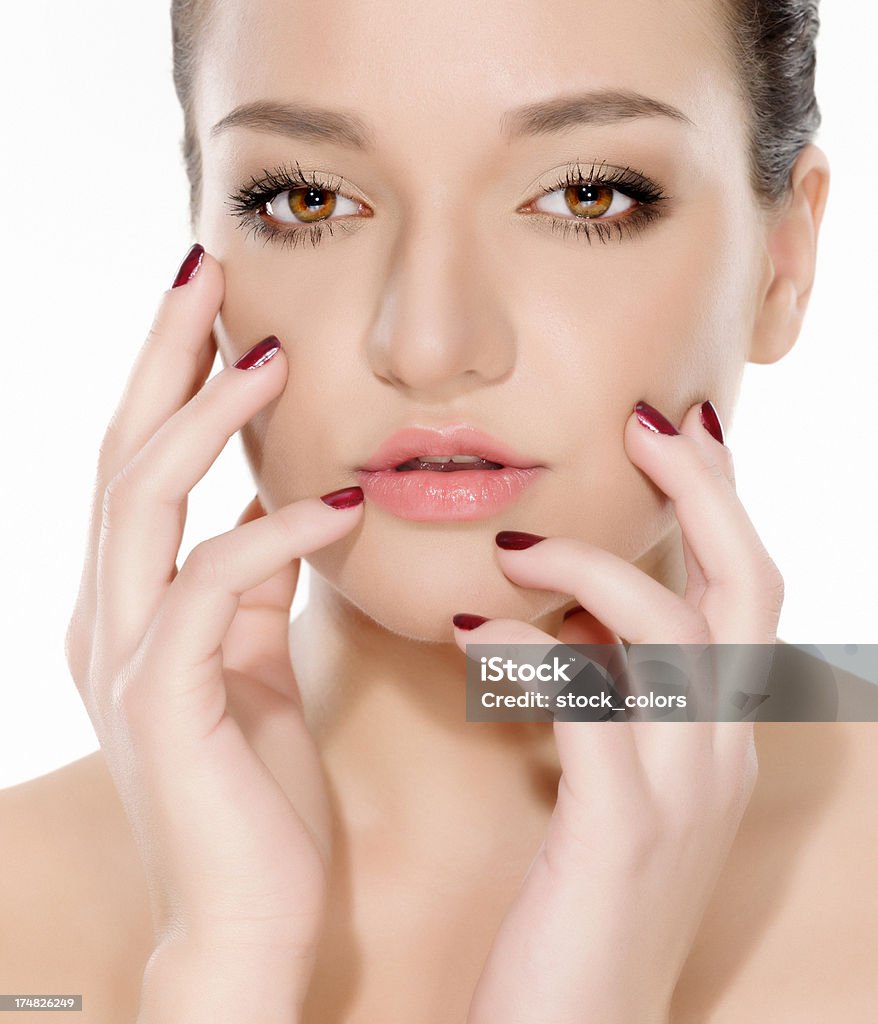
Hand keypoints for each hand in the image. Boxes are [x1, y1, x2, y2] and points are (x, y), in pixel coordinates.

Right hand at [63, 247, 363, 999]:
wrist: (252, 915)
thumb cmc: (258, 789)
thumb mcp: (254, 663)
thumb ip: (254, 587)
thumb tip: (282, 508)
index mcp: (133, 603)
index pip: (145, 461)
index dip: (174, 378)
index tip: (220, 307)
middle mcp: (108, 616)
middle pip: (123, 452)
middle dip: (162, 356)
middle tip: (207, 268)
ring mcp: (124, 657)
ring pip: (143, 500)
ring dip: (206, 420)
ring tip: (270, 355)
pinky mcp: (161, 701)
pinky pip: (210, 587)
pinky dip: (273, 535)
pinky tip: (340, 504)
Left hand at [452, 399, 783, 1023]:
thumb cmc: (575, 900)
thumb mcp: (608, 786)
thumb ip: (603, 699)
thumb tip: (562, 616)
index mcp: (719, 735)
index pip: (745, 593)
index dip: (718, 504)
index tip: (668, 436)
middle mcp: (722, 750)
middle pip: (746, 585)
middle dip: (702, 491)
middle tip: (644, 424)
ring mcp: (684, 788)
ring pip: (673, 630)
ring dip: (588, 568)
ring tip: (512, 547)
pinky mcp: (622, 827)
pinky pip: (587, 701)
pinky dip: (529, 649)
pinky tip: (472, 630)